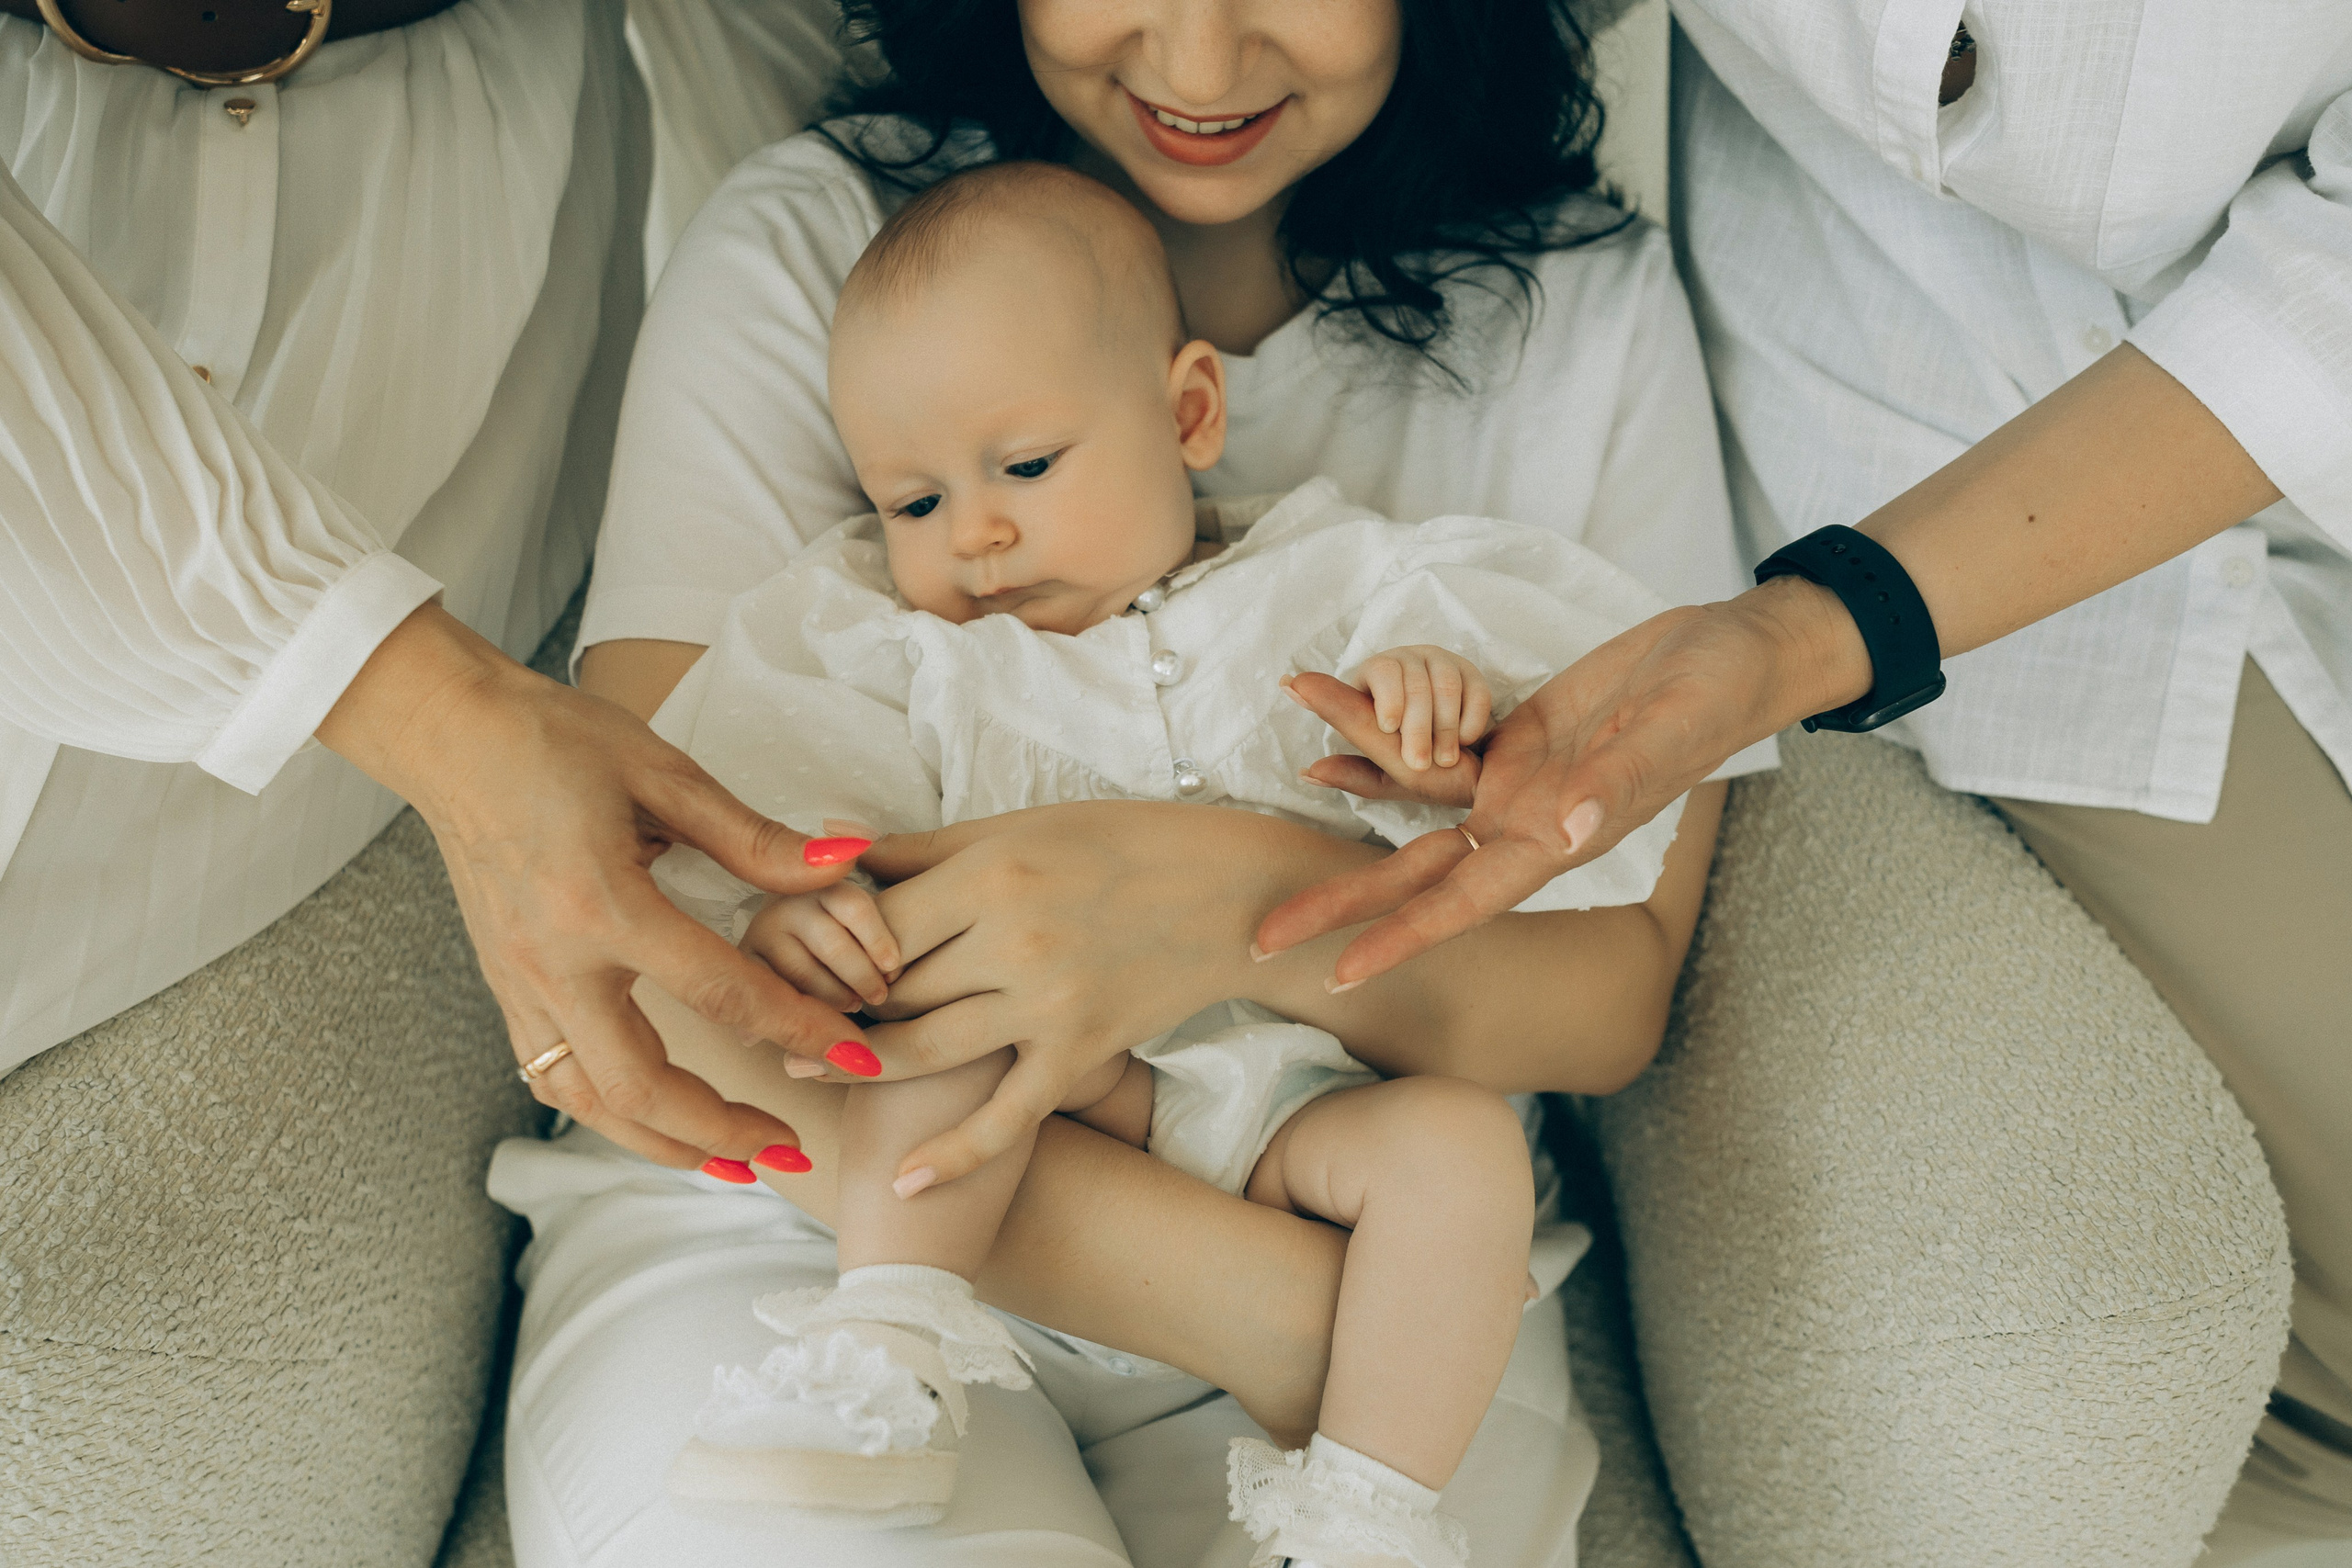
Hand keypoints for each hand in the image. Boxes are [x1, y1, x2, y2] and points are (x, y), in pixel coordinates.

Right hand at [318, 605, 879, 1171]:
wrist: (447, 734)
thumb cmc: (554, 739)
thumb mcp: (663, 772)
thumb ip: (754, 837)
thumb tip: (845, 863)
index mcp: (601, 903)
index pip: (720, 993)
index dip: (797, 1030)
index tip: (855, 1057)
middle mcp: (553, 961)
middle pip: (640, 1086)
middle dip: (722, 1132)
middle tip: (790, 1152)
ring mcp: (518, 983)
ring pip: (588, 1101)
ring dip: (664, 1142)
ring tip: (733, 1162)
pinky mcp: (503, 988)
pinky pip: (553, 1077)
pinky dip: (610, 1113)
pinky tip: (656, 1121)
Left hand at [822, 802, 1333, 1188]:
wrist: (1232, 892)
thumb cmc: (1122, 842)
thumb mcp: (1019, 826)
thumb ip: (923, 848)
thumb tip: (833, 849)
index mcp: (992, 873)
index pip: (876, 923)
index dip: (827, 944)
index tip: (797, 954)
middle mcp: (1013, 940)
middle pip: (891, 987)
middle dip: (832, 1003)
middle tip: (782, 1013)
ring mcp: (1048, 1004)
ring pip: (925, 1051)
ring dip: (860, 1066)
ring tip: (808, 1070)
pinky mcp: (1081, 1052)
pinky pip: (1007, 1119)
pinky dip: (953, 1158)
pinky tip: (904, 1185)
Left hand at [1258, 579, 1866, 986]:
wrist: (1730, 653)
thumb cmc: (1716, 695)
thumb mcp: (1669, 733)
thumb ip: (1616, 784)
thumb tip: (1562, 832)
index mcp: (1559, 844)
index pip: (1462, 903)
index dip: (1400, 940)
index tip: (1338, 973)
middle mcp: (1526, 828)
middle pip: (1413, 878)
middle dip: (1339, 905)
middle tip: (1259, 938)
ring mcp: (1515, 788)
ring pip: (1412, 814)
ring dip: (1348, 811)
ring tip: (1277, 818)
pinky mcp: (1512, 745)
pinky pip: (1432, 760)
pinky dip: (1381, 755)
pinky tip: (1330, 752)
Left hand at [1284, 670, 1479, 810]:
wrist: (1466, 766)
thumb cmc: (1416, 765)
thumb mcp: (1382, 775)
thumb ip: (1350, 772)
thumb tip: (1307, 773)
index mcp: (1372, 678)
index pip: (1380, 672)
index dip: (1387, 698)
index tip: (1387, 727)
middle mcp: (1404, 661)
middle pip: (1413, 682)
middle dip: (1416, 727)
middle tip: (1418, 765)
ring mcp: (1439, 662)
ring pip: (1445, 684)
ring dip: (1444, 727)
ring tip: (1444, 760)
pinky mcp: (1471, 672)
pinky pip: (1476, 689)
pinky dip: (1471, 720)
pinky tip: (1464, 741)